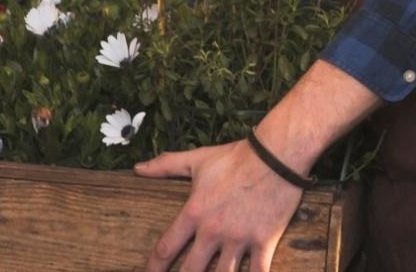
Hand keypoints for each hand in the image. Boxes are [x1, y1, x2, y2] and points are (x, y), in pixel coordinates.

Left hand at [137, 139, 302, 271]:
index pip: (165, 249)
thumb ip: (166, 165)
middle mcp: (213, 231)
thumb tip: (138, 168)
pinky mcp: (264, 240)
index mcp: (194, 213)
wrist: (277, 154)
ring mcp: (239, 238)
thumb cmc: (237, 157)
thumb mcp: (198, 159)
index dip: (153, 268)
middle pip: (191, 271)